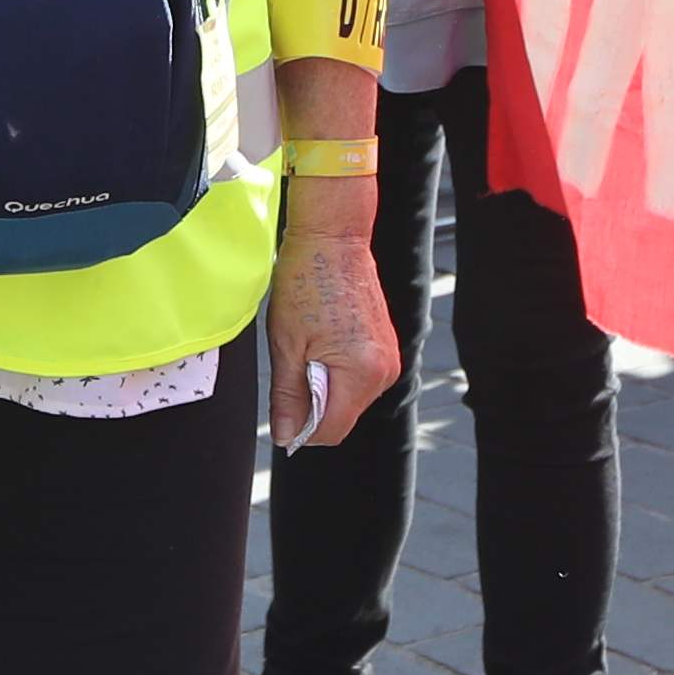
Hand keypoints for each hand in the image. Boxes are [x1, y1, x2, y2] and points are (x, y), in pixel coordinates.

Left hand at [265, 205, 400, 452]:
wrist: (333, 239)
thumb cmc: (307, 281)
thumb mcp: (286, 346)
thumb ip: (288, 398)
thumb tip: (287, 435)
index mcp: (362, 371)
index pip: (332, 430)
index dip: (302, 430)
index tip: (283, 413)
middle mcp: (385, 369)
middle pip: (344, 417)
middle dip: (314, 406)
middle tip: (293, 366)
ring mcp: (390, 357)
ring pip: (351, 399)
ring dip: (326, 388)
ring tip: (309, 349)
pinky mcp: (387, 346)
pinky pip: (360, 378)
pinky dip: (338, 373)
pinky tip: (323, 343)